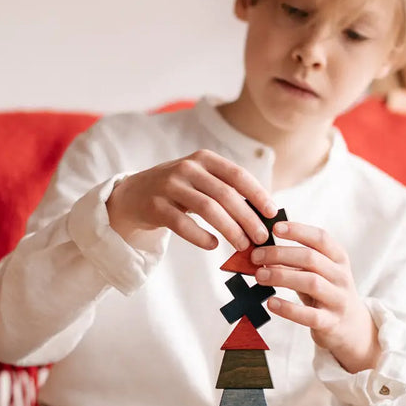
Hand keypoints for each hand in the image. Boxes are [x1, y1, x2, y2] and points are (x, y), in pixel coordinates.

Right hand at [106, 150, 276, 251]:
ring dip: (230, 229)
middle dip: (247, 218)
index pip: (237, 175)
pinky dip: (201, 237)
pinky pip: (183, 224)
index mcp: (204, 159)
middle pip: (226, 195)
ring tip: (242, 246)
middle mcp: (187, 168)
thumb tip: (262, 215)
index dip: (258, 194)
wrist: (133, 195)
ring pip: (208, 209)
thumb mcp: (201, 181)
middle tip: (261, 238)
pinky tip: (213, 245)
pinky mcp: (155, 206)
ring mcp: (170, 186)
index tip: (272, 213)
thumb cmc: (178, 191)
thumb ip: (226, 190)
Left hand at [251, 220, 380, 372]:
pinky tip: (271, 303)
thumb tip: (261, 251)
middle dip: (280, 254)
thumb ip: (295, 262)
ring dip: (281, 277)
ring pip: (310, 282)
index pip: (320, 238)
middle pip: (311, 258)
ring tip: (259, 276)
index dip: (298, 230)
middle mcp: (341, 276)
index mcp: (338, 259)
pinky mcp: (330, 322)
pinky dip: (288, 308)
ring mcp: (337, 299)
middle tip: (255, 256)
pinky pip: (309, 314)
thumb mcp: (318, 273)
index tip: (275, 228)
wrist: (352, 326)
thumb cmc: (326, 292)